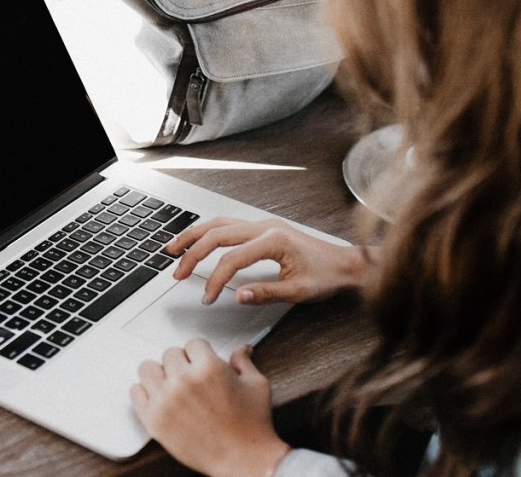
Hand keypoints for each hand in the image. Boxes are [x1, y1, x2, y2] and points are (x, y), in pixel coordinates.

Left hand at [130, 339, 289, 476]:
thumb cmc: (252, 426)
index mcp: (209, 368)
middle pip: (170, 354)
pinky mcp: (154, 420)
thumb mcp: (256, 385)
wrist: (244, 461)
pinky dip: (145, 393)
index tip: (202, 363)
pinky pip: (135, 392)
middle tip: (190, 377)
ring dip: (160, 374)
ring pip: (148, 368)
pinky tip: (159, 398)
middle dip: (182, 363)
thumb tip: (241, 349)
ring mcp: (166, 400)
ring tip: (171, 385)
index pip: (193, 343)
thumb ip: (243, 362)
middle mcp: (184, 380)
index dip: (200, 354)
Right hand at [169, 217, 369, 306]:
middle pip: (217, 234)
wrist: (346, 263)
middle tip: (177, 272)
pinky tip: (198, 239)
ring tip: (174, 248)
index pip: (232, 259)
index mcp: (273, 240)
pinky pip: (228, 225)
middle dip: (193, 253)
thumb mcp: (299, 291)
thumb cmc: (327, 276)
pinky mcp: (263, 228)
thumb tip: (238, 296)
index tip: (208, 297)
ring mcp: (262, 224)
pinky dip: (208, 231)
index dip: (215, 279)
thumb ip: (266, 293)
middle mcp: (264, 227)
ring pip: (219, 223)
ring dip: (194, 235)